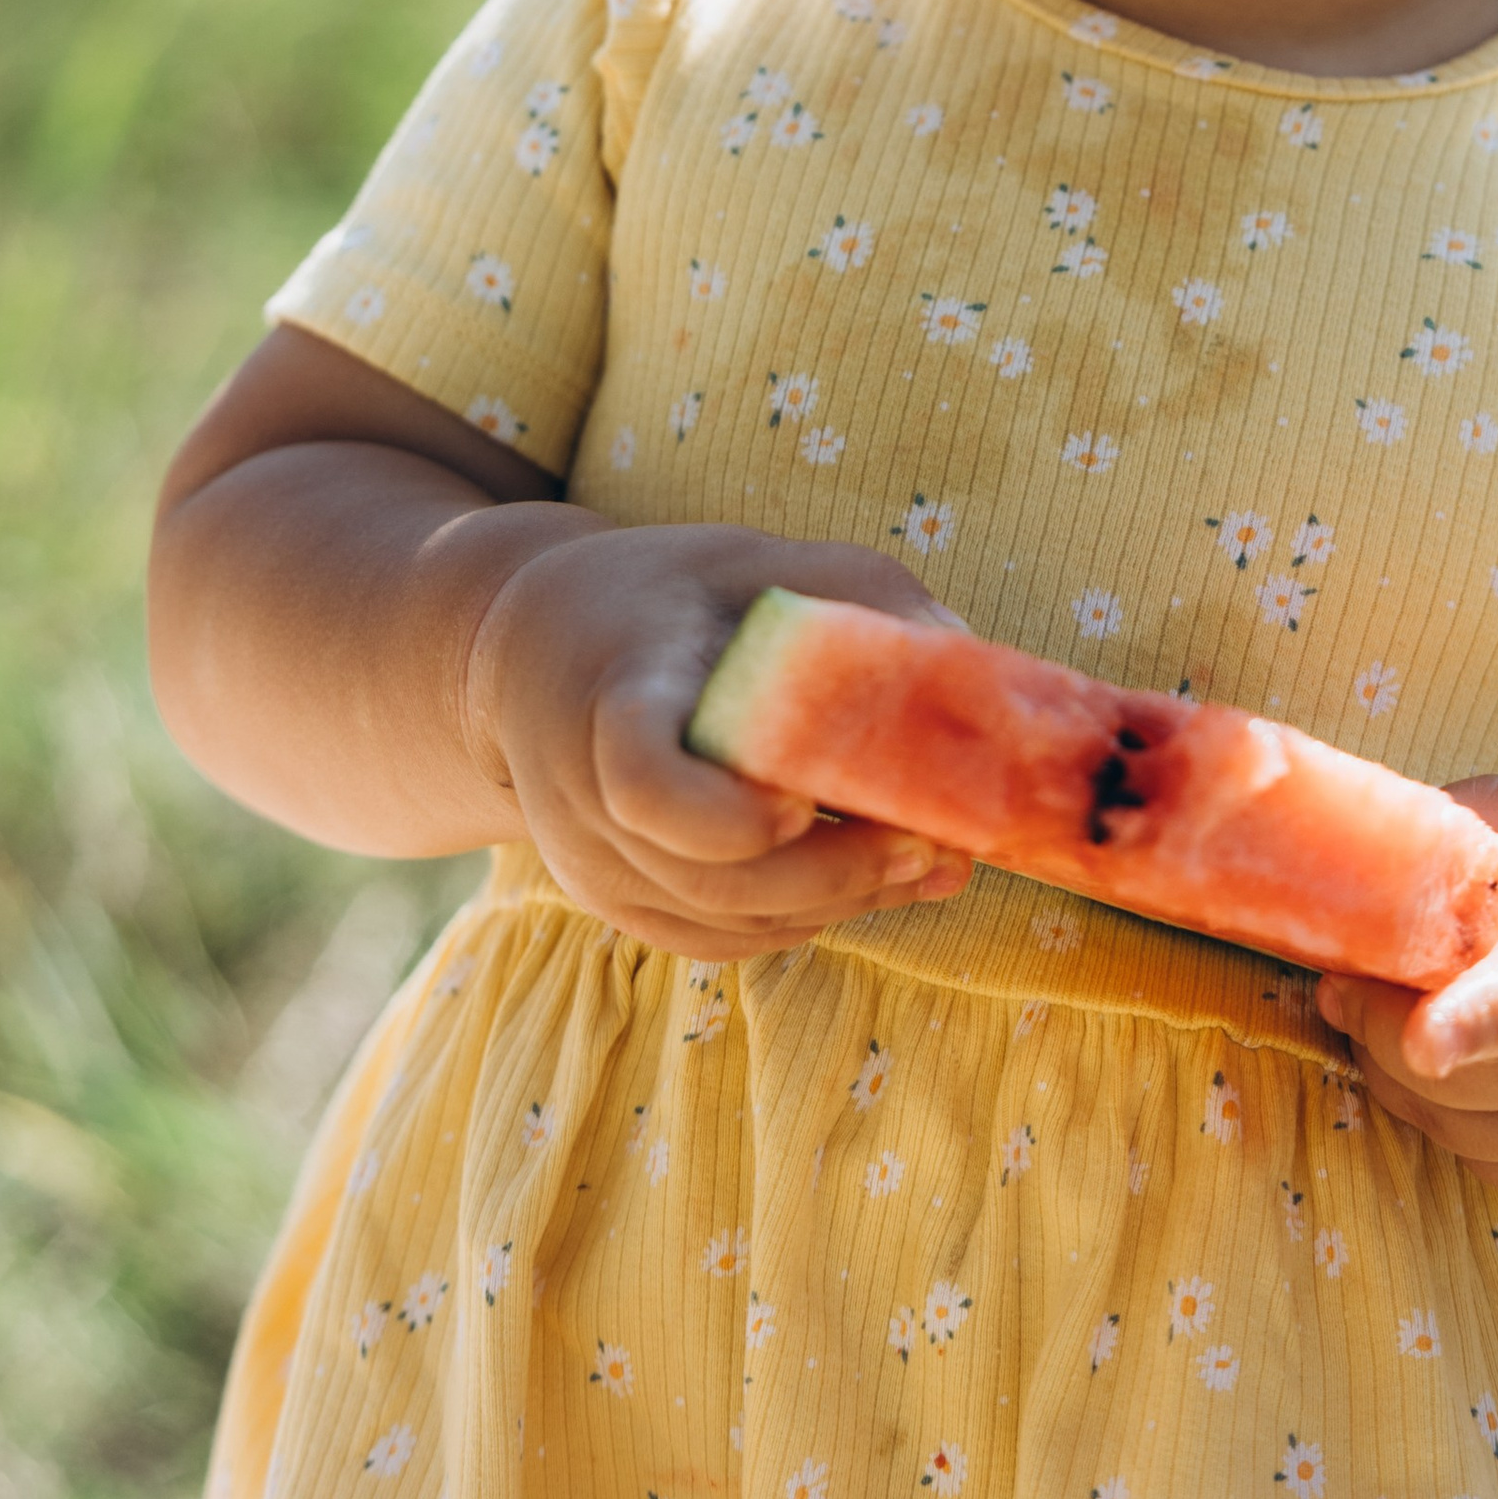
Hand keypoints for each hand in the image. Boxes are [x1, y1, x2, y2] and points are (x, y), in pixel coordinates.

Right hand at [466, 522, 974, 960]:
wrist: (530, 654)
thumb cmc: (664, 597)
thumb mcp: (752, 561)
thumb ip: (855, 595)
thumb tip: (967, 660)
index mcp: (611, 698)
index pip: (643, 787)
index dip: (727, 814)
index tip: (803, 800)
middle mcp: (584, 801)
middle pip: (707, 878)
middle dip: (833, 871)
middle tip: (933, 844)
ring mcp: (596, 867)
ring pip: (726, 921)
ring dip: (838, 903)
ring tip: (931, 862)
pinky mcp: (624, 904)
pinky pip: (723, 937)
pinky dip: (806, 918)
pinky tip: (878, 883)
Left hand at [1312, 781, 1497, 1212]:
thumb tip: (1396, 830)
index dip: (1481, 1015)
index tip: (1425, 1033)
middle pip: (1451, 1070)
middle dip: (1374, 1015)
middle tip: (1351, 963)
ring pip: (1446, 1121)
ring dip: (1393, 1062)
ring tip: (1407, 997)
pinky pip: (1473, 1153)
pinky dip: (1441, 1103)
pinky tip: (1457, 1050)